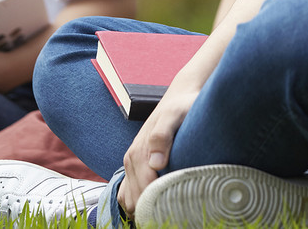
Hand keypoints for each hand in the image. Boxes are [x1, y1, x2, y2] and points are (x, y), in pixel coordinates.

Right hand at [118, 83, 199, 214]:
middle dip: (151, 208)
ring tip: (164, 208)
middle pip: (136, 200)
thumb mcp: (174, 116)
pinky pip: (127, 194)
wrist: (177, 99)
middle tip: (172, 210)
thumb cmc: (180, 108)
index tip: (174, 205)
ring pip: (129, 201)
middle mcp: (131, 160)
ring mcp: (131, 165)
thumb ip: (162, 136)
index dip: (158, 202)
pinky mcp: (134, 167)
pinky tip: (154, 203)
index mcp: (139, 153)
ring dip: (143, 208)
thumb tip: (156, 164)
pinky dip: (137, 203)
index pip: (144, 191)